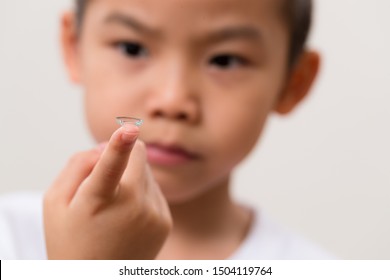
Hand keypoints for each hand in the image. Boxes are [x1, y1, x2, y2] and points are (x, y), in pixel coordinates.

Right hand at [44, 124, 171, 258]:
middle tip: (107, 174)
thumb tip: (105, 146)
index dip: (119, 145)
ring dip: (132, 176)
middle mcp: (132, 208)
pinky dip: (142, 192)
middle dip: (126, 154)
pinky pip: (155, 189)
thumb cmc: (70, 238)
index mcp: (97, 202)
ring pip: (147, 171)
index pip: (109, 168)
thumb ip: (77, 166)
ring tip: (115, 205)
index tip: (129, 128)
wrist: (97, 278)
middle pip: (139, 155)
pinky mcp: (165, 222)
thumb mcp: (55, 202)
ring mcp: (153, 216)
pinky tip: (128, 214)